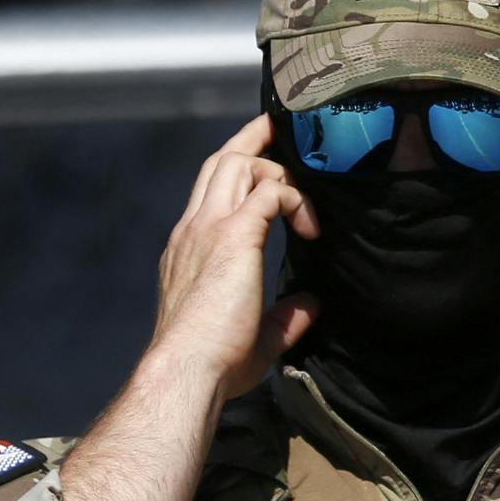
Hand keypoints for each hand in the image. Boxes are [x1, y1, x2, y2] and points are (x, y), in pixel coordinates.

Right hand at [151, 114, 317, 398]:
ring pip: (237, 163)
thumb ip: (285, 316)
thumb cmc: (214, 362)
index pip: (211, 191)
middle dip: (253, 140)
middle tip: (283, 130)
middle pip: (220, 161)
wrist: (188, 369)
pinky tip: (309, 228)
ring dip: (277, 168)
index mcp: (191, 247)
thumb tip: (312, 303)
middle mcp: (193, 229)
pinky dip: (294, 198)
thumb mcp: (259, 337)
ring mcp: (208, 228)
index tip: (270, 165)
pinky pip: (269, 191)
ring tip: (306, 193)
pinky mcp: (231, 236)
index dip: (239, 167)